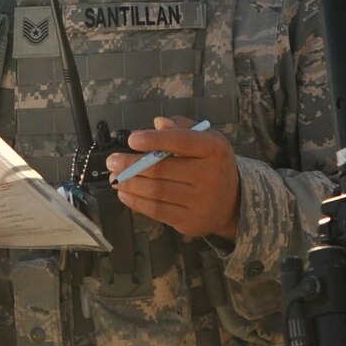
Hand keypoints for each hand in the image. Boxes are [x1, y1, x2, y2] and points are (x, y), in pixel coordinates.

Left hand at [109, 116, 238, 240]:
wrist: (234, 202)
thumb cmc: (212, 165)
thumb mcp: (206, 140)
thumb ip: (182, 129)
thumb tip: (158, 124)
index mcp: (215, 150)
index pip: (182, 142)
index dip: (155, 140)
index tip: (132, 139)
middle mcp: (210, 176)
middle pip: (162, 170)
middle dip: (131, 165)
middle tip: (112, 161)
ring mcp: (201, 202)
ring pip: (156, 192)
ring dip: (130, 184)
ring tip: (115, 177)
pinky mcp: (190, 222)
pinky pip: (157, 211)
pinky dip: (136, 202)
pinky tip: (125, 193)